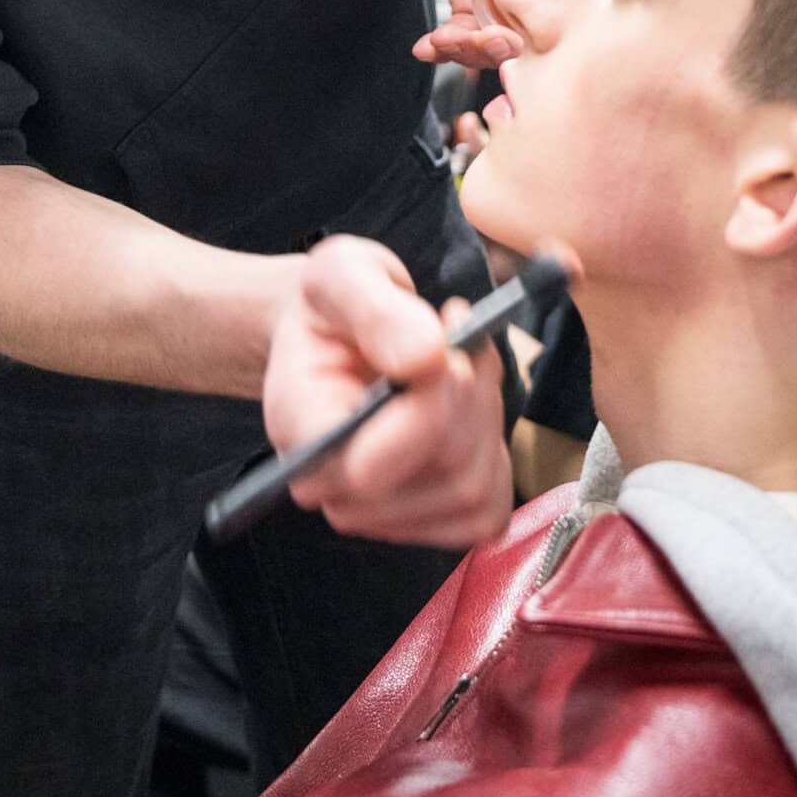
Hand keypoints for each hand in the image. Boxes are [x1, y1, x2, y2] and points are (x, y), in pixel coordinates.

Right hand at [261, 234, 512, 545]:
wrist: (336, 333)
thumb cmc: (333, 306)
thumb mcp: (341, 273)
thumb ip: (375, 310)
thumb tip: (426, 356)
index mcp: (301, 433)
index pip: (371, 469)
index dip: (428, 411)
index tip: (443, 344)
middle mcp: (338, 493)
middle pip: (445, 476)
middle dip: (469, 397)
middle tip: (457, 333)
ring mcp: (385, 519)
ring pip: (474, 489)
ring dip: (486, 412)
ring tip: (462, 357)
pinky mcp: (431, 523)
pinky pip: (489, 509)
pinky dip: (495, 446)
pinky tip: (470, 400)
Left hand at [407, 0, 598, 68]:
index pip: (577, 22)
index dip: (559, 44)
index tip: (539, 44)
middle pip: (532, 44)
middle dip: (509, 53)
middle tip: (492, 40)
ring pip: (491, 47)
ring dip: (471, 54)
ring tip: (450, 41)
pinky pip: (456, 34)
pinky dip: (442, 48)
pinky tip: (428, 46)